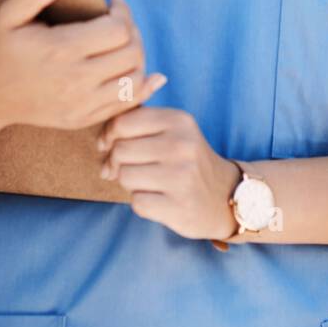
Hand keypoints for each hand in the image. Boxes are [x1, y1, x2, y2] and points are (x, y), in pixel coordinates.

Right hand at [0, 0, 166, 132]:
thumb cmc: (1, 50)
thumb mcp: (7, 16)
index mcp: (61, 50)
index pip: (117, 30)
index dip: (122, 12)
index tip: (113, 3)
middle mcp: (76, 80)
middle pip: (131, 54)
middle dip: (132, 32)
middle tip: (120, 22)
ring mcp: (82, 104)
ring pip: (134, 80)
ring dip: (137, 58)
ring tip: (123, 44)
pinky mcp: (84, 118)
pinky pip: (126, 104)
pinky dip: (139, 86)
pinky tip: (133, 68)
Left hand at [96, 106, 241, 241]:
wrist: (225, 196)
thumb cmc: (186, 161)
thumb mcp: (173, 130)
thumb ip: (139, 121)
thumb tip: (102, 137)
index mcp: (178, 120)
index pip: (122, 122)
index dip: (109, 136)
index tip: (110, 145)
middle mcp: (182, 145)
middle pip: (120, 150)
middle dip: (117, 162)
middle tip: (128, 168)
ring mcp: (182, 177)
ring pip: (125, 176)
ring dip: (130, 183)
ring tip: (148, 183)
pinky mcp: (179, 206)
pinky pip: (137, 203)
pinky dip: (142, 203)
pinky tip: (158, 199)